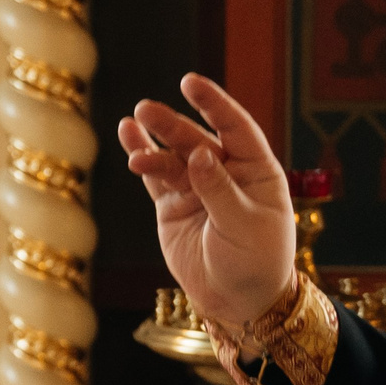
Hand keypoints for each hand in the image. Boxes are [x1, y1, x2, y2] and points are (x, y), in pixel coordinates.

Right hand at [118, 74, 297, 330]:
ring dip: (152, 143)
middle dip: (172, 123)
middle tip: (147, 110)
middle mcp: (226, 172)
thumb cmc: (256, 262)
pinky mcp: (174, 206)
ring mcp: (198, 188)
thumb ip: (220, 190)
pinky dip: (143, 157)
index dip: (214, 104)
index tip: (190, 83)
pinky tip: (128, 139)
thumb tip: (201, 153)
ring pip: (172, 156)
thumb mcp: (245, 226)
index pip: (236, 127)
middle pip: (196, 138)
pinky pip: (156, 176)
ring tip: (130, 130)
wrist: (239, 302)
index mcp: (257, 170)